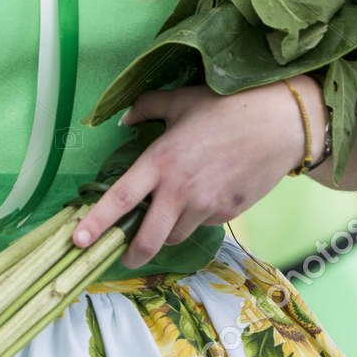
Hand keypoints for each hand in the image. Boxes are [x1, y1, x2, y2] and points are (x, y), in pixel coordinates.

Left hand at [71, 78, 325, 268]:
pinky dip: (196, 218)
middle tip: (125, 255)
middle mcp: (179, 190)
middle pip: (147, 240)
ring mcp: (205, 205)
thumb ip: (147, 108)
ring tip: (168, 216)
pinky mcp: (227, 212)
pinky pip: (203, 224)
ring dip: (165, 233)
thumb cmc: (228, 105)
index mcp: (161, 161)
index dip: (96, 222)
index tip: (77, 241)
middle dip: (131, 255)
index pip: (121, 198)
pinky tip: (205, 195)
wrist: (280, 122)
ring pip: (175, 236)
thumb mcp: (182, 100)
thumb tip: (124, 118)